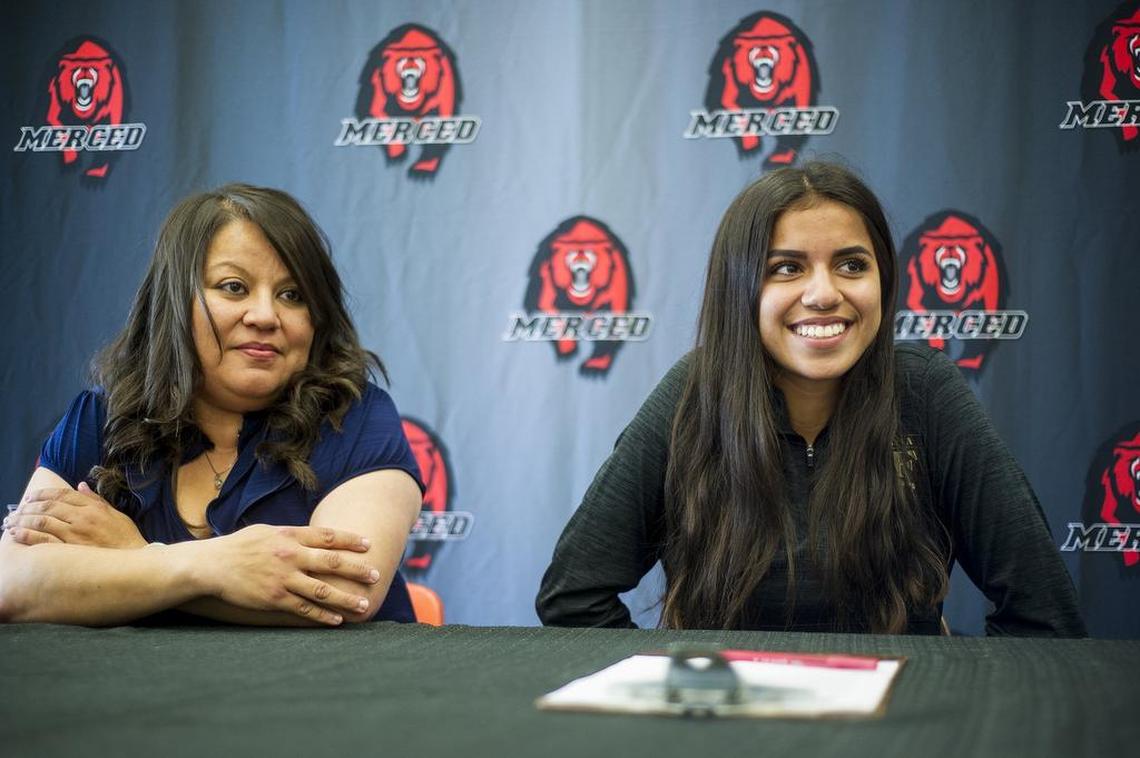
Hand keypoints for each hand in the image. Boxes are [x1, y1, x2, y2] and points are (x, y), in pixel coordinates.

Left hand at [4, 483, 146, 548]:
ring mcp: (74, 535)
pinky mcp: (70, 551)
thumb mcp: (116, 513)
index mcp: (93, 508)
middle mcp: (82, 518)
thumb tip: (81, 485)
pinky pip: (43, 541)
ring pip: (42, 522)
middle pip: (48, 507)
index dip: (44, 494)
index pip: (63, 494)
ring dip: (23, 520)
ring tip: (11, 522)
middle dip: (29, 506)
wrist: (135, 560)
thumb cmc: (126, 538)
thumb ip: (96, 499)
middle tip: (17, 509)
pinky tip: (16, 535)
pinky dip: (27, 536)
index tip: (31, 497)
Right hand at [197, 524, 380, 625]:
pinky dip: (323, 616)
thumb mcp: (267, 531)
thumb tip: (317, 536)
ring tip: (364, 604)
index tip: (369, 545)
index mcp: (290, 535)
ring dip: (346, 598)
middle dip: (357, 570)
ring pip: (323, 590)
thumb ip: (293, 535)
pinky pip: (304, 609)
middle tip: (376, 575)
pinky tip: (337, 621)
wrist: (211, 565)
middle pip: (332, 562)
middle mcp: (290, 555)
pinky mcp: (275, 599)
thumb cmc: (239, 546)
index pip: (328, 536)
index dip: (351, 540)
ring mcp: (283, 578)